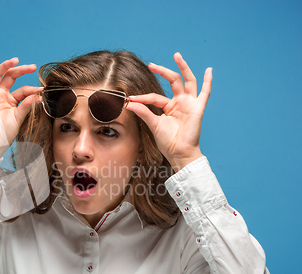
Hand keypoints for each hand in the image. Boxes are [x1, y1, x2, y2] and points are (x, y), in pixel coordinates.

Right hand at [0, 56, 41, 156]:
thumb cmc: (5, 133)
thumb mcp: (19, 117)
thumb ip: (27, 105)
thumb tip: (40, 96)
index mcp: (12, 101)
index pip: (23, 90)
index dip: (32, 90)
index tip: (42, 91)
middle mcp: (2, 95)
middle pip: (12, 77)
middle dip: (22, 71)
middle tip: (32, 67)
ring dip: (7, 66)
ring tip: (15, 60)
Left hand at [126, 52, 212, 170]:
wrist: (178, 153)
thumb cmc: (167, 141)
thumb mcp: (153, 124)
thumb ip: (143, 112)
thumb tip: (128, 103)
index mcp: (169, 106)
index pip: (155, 96)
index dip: (143, 97)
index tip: (130, 99)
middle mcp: (180, 102)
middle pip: (172, 81)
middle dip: (162, 71)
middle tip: (151, 64)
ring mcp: (189, 104)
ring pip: (187, 81)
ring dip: (183, 68)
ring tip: (177, 56)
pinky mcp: (197, 108)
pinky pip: (205, 93)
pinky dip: (208, 81)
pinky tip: (209, 70)